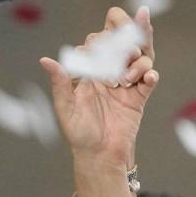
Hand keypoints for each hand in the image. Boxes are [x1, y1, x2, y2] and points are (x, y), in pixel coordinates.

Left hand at [40, 6, 158, 166]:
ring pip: (138, 56)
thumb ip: (59, 83)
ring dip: (138, 59)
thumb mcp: (66, 107)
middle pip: (121, 42)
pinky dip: (151, 74)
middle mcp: (108, 72)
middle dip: (124, 42)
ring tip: (128, 77)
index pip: (96, 42)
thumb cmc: (79, 133)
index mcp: (89, 71)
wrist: (100, 155)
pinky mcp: (139, 96)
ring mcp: (126, 82)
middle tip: (124, 54)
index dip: (100, 41)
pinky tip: (149, 78)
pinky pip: (149, 78)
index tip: (97, 57)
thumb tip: (45, 60)